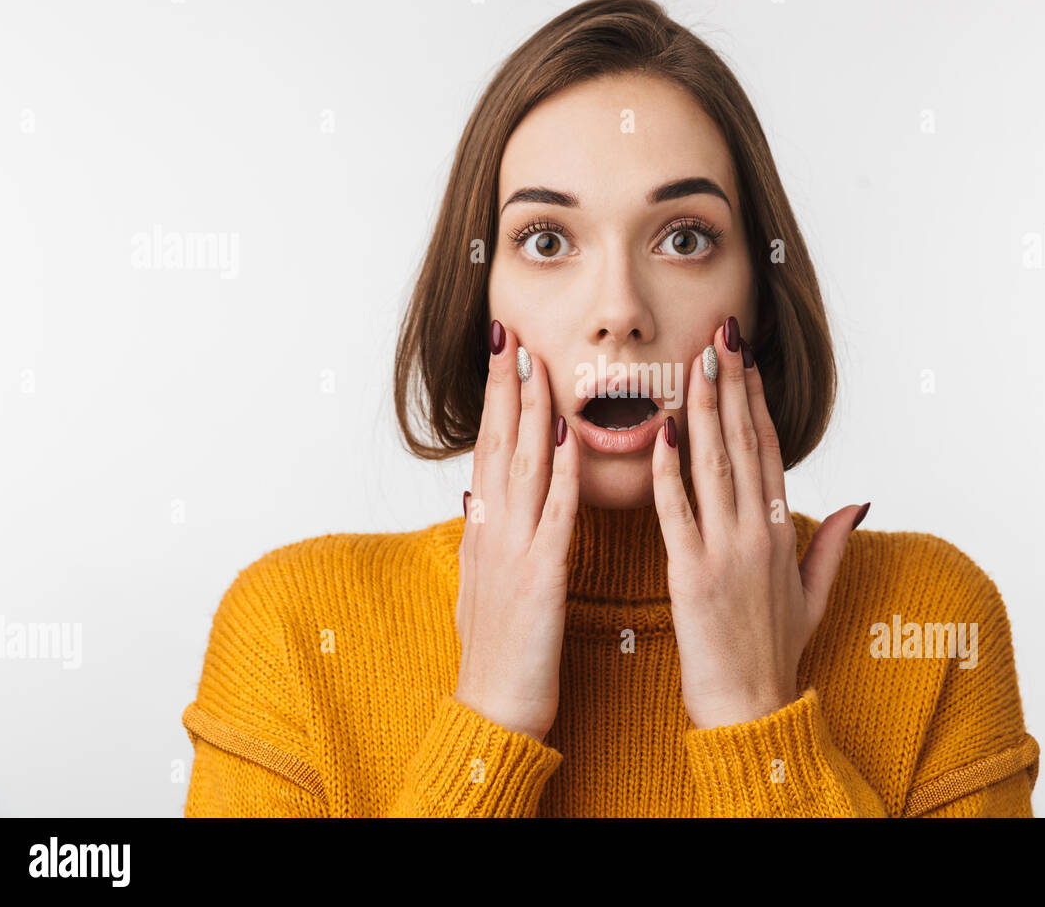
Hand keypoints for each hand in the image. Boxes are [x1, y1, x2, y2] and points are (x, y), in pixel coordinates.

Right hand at [454, 319, 579, 741]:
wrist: (493, 711)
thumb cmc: (500, 652)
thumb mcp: (485, 584)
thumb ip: (486, 537)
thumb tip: (476, 498)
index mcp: (486, 531)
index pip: (490, 449)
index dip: (497, 399)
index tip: (504, 353)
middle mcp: (493, 531)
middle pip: (499, 444)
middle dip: (506, 386)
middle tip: (509, 333)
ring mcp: (512, 552)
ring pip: (522, 468)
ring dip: (529, 412)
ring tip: (535, 362)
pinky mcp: (539, 579)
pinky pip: (553, 518)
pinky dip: (561, 475)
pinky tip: (568, 439)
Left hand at [651, 316, 868, 729]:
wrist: (753, 712)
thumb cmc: (776, 656)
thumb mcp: (814, 596)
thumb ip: (833, 544)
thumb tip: (859, 501)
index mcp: (782, 535)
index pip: (770, 451)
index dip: (756, 401)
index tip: (744, 360)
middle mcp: (758, 535)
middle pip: (745, 445)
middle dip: (731, 386)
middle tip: (719, 336)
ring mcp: (727, 553)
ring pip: (715, 467)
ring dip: (704, 411)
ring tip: (695, 364)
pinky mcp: (692, 577)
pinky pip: (679, 514)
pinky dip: (669, 473)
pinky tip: (660, 434)